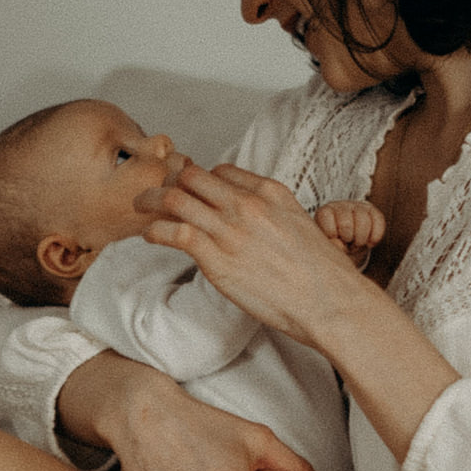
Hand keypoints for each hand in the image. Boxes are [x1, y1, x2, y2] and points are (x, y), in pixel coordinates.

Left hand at [137, 160, 367, 345]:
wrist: (330, 300)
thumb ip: (273, 215)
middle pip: (192, 176)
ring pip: (175, 198)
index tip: (187, 187)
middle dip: (168, 179)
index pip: (221, 170)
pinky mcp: (217, 258)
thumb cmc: (322, 273)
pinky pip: (173, 231)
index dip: (199, 177)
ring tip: (140, 206)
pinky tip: (149, 235)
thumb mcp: (302, 225)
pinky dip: (154, 229)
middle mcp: (246, 203)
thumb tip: (258, 221)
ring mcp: (230, 229)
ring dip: (150, 199)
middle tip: (154, 190)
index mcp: (269, 191)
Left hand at [311, 198, 385, 272]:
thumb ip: (330, 247)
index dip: (333, 237)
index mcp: (324, 213)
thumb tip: (340, 245)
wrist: (348, 242)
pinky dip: (375, 237)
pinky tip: (369, 243)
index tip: (334, 241)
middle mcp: (340, 206)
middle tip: (346, 244)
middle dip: (347, 240)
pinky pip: (378, 221)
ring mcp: (357, 206)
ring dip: (361, 239)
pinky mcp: (372, 210)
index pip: (328, 223)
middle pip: (346, 224)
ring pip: (364, 221)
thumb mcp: (328, 248)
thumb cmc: (335, 245)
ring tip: (356, 243)